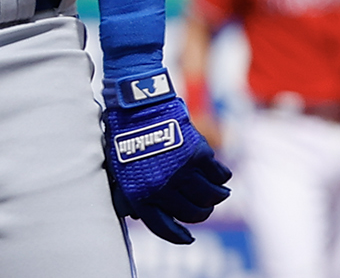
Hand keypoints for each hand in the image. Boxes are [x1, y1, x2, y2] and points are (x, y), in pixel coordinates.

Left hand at [103, 70, 232, 245]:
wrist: (136, 102)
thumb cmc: (123, 133)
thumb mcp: (118, 168)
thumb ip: (128, 193)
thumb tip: (135, 215)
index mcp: (140, 195)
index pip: (164, 227)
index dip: (178, 236)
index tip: (188, 238)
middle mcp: (162, 188)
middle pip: (193, 214)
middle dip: (200, 213)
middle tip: (202, 207)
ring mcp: (182, 172)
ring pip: (210, 198)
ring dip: (215, 197)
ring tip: (215, 192)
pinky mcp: (198, 155)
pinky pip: (219, 176)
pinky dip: (221, 177)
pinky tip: (219, 175)